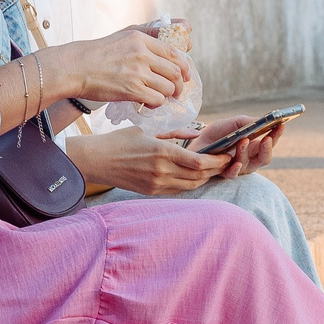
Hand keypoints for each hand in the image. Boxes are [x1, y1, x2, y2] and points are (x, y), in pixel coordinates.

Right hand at [47, 26, 189, 106]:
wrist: (74, 68)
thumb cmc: (97, 53)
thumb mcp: (123, 36)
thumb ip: (147, 37)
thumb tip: (169, 42)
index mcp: (141, 39)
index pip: (174, 53)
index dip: (184, 67)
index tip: (185, 76)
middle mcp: (142, 54)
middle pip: (175, 72)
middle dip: (179, 84)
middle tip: (176, 91)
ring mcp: (137, 72)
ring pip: (168, 87)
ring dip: (168, 95)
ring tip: (161, 98)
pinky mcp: (131, 90)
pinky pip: (156, 99)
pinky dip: (157, 104)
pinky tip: (151, 103)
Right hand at [70, 124, 222, 195]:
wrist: (96, 161)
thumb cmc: (120, 141)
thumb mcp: (149, 131)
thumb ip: (175, 134)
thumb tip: (197, 132)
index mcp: (163, 152)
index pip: (199, 162)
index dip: (217, 161)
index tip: (227, 154)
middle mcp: (162, 171)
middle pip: (199, 176)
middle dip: (216, 170)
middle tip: (226, 162)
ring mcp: (156, 184)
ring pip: (191, 185)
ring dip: (205, 178)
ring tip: (213, 168)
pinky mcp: (151, 192)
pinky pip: (178, 189)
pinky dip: (190, 183)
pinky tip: (194, 175)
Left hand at [189, 114, 284, 178]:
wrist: (196, 142)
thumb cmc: (217, 134)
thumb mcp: (233, 123)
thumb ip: (247, 122)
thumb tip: (262, 120)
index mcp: (254, 146)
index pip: (269, 142)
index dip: (276, 135)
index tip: (281, 125)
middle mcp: (250, 158)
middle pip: (265, 157)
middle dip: (268, 148)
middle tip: (267, 138)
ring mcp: (239, 167)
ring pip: (250, 165)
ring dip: (247, 152)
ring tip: (243, 140)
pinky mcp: (226, 173)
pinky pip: (233, 174)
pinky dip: (235, 168)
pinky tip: (236, 162)